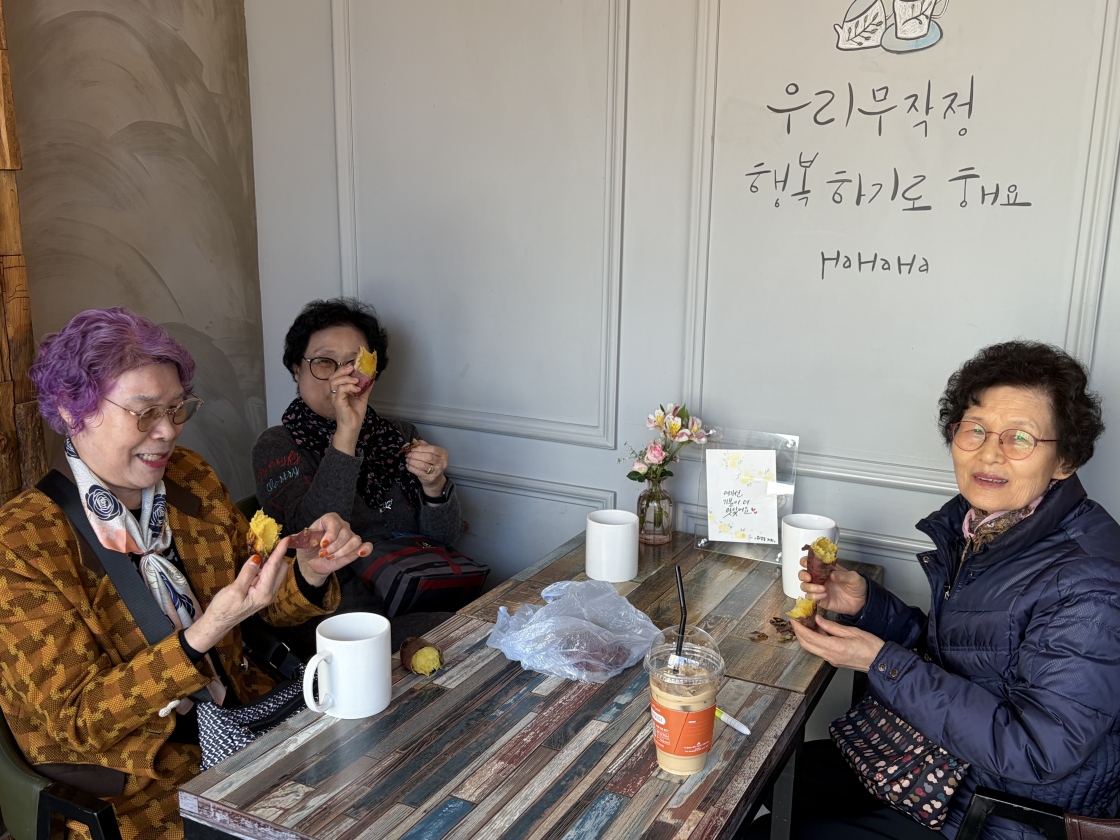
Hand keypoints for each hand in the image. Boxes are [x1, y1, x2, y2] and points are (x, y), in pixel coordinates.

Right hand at [184, 536, 291, 651]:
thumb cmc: (223, 608)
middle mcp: (270, 594)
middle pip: (281, 569)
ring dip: (272, 561)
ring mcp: (268, 594)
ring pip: (277, 572)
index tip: (287, 539)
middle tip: (266, 545)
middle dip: (277, 556)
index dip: (280, 552)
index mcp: (264, 592)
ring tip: (259, 553)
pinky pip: (270, 577)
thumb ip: (247, 573)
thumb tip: (257, 557)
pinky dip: (267, 568)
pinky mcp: (263, 594)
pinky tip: (256, 565)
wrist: (218, 623)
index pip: (274, 567)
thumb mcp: (234, 590)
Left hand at [295, 512, 373, 586]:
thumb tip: (290, 538)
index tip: (323, 545)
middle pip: (345, 532)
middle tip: (323, 554)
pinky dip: (365, 549)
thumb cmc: (306, 549)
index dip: (331, 533)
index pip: (334, 521)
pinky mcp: (356, 549)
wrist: (311, 563)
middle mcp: (341, 526)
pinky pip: (366, 546)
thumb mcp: (300, 543)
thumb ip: (299, 538)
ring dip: (342, 551)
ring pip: (354, 540)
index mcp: (328, 520)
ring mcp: (350, 537)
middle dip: (334, 546)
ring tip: (331, 557)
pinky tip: (359, 554)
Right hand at [328, 363, 372, 452]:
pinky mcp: (338, 402)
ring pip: (334, 381)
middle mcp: (335, 393)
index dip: (344, 369)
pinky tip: (357, 389)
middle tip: (352, 368)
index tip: (353, 364)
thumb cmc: (355, 414)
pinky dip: (349, 387)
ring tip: (356, 380)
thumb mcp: (362, 398)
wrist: (353, 426)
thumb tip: (371, 378)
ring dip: (346, 378)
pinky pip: (340, 390)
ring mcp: (335, 397)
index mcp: (340, 391)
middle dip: (342, 370)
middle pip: (333, 377)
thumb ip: (365, 388)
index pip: (337, 376)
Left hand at [405, 440, 448, 496]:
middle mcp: (442, 463)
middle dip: (415, 455)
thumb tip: (415, 442)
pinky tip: (408, 465)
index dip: (421, 448)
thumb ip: (424, 446)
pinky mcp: (429, 478)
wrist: (435, 479)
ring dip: (412, 461)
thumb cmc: (432, 463)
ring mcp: (436, 472)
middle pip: (428, 457)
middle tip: (409, 454)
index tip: (413, 448)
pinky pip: (418, 472)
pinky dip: (411, 468)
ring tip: (407, 459)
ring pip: (422, 465)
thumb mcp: (431, 453)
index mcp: (443, 454)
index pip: (433, 449)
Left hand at [791, 616, 884, 671]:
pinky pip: (820, 650)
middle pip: (806, 645)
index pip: (809, 637)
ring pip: (812, 648)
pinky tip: (818, 631)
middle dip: (798, 632)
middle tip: (796, 621)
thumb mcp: (852, 631)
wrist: (880, 662)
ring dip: (806, 637)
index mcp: (834, 647)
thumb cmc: (871, 647)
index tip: (794, 619)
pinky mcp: (834, 661)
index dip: (799, 628)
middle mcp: (830, 656)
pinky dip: (815, 641)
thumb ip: (832, 626)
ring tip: (805, 624)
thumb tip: (818, 619)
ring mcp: (832, 660)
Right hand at [799, 557, 867, 615]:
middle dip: (803, 575)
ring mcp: (818, 589)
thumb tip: (832, 575)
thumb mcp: (853, 577)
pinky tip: (824, 595)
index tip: (805, 563)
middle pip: (802, 574)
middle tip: (810, 578)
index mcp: (825, 569)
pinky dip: (814, 596)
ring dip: (810, 587)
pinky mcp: (820, 600)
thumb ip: (843, 575)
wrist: (861, 601)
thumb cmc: (856, 585)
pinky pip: (810, 597)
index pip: (811, 563)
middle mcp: (819, 578)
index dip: (805, 561)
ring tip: (823, 589)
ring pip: (804, 586)